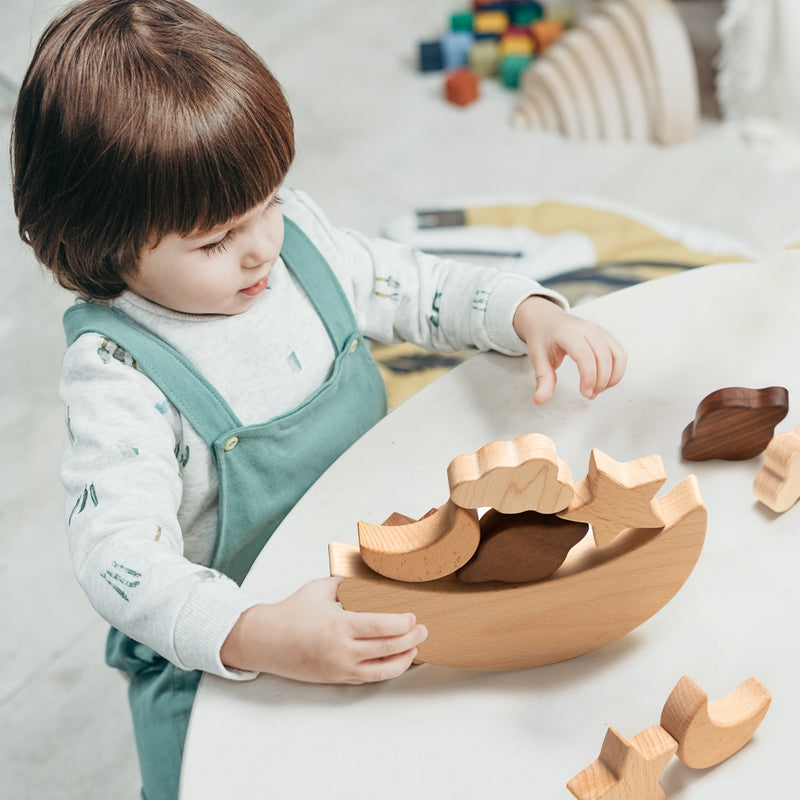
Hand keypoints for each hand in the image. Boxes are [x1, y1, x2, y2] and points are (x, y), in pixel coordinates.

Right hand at [220, 577, 427, 683]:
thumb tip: (370, 571)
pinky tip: (397, 660)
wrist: (265, 641)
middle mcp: (341, 651)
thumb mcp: (319, 589)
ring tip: (416, 647)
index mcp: (338, 626)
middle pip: (386, 649)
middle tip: (424, 630)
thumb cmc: (292, 611)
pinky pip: (369, 678)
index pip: (380, 627)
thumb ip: (347, 581)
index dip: (402, 624)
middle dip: (410, 640)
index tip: (414, 616)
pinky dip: (387, 670)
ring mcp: (339, 668)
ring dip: (403, 659)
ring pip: (381, 670)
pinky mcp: (337, 678)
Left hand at [513, 296, 626, 404]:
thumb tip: (540, 399)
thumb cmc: (543, 337)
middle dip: (600, 381)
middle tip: (588, 394)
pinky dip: (617, 371)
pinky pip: (620, 355)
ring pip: (618, 356)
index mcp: (569, 333)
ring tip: (597, 389)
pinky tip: (604, 381)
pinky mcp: (607, 336)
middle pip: (604, 358)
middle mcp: (588, 330)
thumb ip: (543, 380)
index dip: (589, 377)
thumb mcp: (537, 358)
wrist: (547, 320)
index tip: (585, 392)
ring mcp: (600, 332)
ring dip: (612, 378)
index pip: (586, 355)